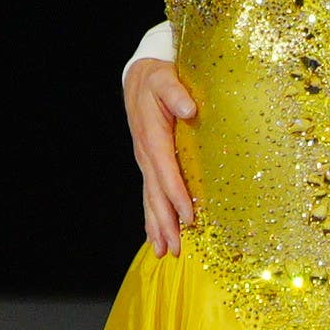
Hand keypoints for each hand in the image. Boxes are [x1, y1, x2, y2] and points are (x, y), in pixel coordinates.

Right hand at [126, 54, 198, 252]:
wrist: (139, 78)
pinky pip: (150, 195)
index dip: (177, 196)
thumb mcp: (166, 80)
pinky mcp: (148, 164)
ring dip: (157, 227)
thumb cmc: (157, 79)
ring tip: (163, 252)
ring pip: (151, 199)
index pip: (167, 172)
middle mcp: (146, 155)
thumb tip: (189, 108)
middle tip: (174, 250)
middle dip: (165, 224)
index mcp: (153, 137)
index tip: (189, 218)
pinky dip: (152, 216)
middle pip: (156, 195)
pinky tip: (154, 235)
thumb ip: (176, 93)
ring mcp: (145, 162)